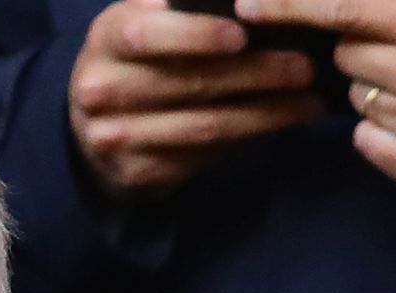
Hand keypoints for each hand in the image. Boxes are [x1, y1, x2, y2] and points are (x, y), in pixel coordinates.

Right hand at [70, 0, 323, 193]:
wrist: (89, 125)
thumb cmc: (134, 59)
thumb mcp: (141, 20)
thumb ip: (177, 4)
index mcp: (105, 40)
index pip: (145, 35)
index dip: (195, 35)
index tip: (242, 35)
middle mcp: (99, 91)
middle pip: (186, 84)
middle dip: (254, 75)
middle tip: (304, 67)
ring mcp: (113, 138)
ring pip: (201, 127)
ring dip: (263, 114)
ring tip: (306, 101)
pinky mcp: (134, 173)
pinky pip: (200, 157)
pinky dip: (245, 141)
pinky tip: (276, 125)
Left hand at [235, 0, 395, 184]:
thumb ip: (387, 5)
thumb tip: (338, 13)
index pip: (345, 8)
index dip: (290, 4)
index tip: (247, 4)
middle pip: (348, 56)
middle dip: (360, 49)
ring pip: (358, 99)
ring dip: (375, 89)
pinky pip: (369, 140)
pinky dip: (380, 130)